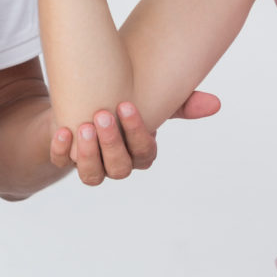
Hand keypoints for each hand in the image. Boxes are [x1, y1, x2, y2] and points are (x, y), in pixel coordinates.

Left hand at [50, 91, 220, 185]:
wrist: (79, 102)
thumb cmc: (122, 103)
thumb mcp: (152, 100)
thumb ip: (181, 104)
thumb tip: (216, 103)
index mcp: (138, 154)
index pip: (144, 154)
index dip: (136, 134)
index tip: (126, 105)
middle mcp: (115, 165)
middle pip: (118, 168)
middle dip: (111, 143)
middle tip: (103, 114)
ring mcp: (89, 164)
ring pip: (92, 175)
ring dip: (89, 153)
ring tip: (85, 125)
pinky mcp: (63, 157)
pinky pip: (60, 162)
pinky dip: (61, 150)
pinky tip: (63, 131)